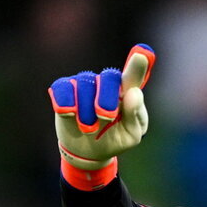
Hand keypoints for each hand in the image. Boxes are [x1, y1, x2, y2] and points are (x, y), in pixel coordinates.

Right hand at [48, 44, 155, 172]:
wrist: (88, 151)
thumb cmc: (114, 139)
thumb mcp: (130, 135)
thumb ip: (135, 115)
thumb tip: (134, 92)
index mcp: (126, 93)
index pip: (132, 76)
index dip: (137, 65)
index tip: (143, 55)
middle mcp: (105, 83)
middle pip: (109, 78)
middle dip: (107, 100)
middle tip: (106, 119)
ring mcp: (84, 83)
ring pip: (84, 85)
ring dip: (86, 113)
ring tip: (89, 128)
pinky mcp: (64, 89)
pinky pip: (63, 88)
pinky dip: (65, 104)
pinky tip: (69, 114)